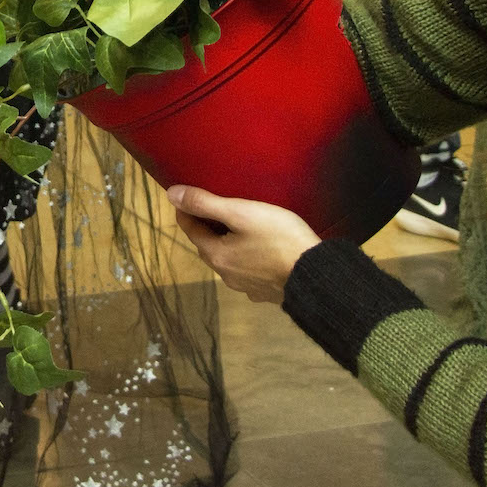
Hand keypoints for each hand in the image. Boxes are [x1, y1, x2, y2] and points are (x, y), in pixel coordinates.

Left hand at [167, 184, 319, 304]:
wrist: (315, 275)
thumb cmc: (277, 238)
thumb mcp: (242, 213)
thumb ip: (206, 203)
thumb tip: (171, 194)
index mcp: (216, 255)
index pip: (189, 229)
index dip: (185, 209)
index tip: (187, 194)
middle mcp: (226, 274)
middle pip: (207, 245)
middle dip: (205, 225)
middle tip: (213, 204)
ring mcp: (246, 286)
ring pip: (227, 259)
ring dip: (225, 242)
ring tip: (236, 223)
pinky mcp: (264, 291)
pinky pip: (246, 270)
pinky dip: (244, 256)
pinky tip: (257, 248)